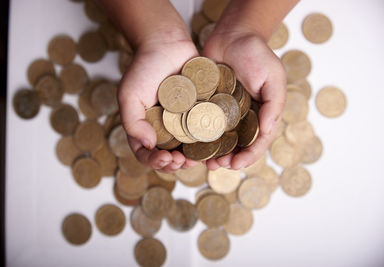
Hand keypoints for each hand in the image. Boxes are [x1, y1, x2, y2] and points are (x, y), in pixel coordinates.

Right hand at [117, 32, 198, 171]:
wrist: (167, 44)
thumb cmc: (144, 68)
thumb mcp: (129, 95)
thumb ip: (132, 122)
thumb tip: (148, 144)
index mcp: (145, 127)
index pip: (146, 153)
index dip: (154, 161)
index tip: (164, 158)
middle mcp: (165, 129)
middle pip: (168, 156)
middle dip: (174, 165)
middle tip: (181, 162)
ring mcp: (184, 122)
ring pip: (188, 149)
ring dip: (192, 159)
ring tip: (196, 159)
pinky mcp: (201, 113)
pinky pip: (205, 131)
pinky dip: (208, 142)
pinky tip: (213, 145)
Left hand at [203, 32, 285, 169]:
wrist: (232, 35)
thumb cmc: (256, 55)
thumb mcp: (273, 77)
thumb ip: (274, 104)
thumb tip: (267, 131)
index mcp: (261, 115)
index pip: (257, 142)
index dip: (248, 156)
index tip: (236, 164)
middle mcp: (242, 118)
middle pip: (236, 146)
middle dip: (227, 159)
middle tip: (216, 165)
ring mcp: (223, 113)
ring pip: (217, 140)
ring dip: (210, 153)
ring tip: (202, 161)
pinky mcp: (206, 105)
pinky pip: (201, 124)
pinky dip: (197, 136)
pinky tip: (189, 144)